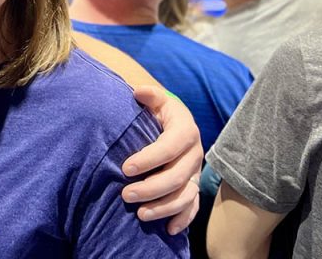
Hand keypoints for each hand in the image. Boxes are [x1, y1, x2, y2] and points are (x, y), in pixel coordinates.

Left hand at [122, 85, 202, 234]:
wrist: (175, 123)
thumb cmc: (159, 112)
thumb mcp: (157, 101)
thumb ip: (149, 95)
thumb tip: (138, 91)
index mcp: (186, 130)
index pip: (169, 147)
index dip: (149, 159)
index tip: (125, 168)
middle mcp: (195, 154)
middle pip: (177, 177)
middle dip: (151, 189)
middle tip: (125, 195)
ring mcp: (196, 173)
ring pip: (185, 196)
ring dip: (164, 208)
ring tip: (140, 214)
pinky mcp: (194, 186)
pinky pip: (193, 207)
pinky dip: (183, 219)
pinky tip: (169, 230)